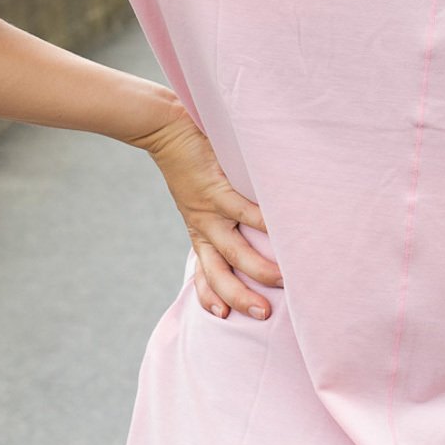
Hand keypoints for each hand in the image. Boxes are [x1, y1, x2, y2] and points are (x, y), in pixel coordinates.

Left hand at [140, 111, 282, 320]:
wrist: (162, 128)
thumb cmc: (190, 158)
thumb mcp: (201, 194)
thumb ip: (223, 209)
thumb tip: (259, 220)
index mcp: (199, 230)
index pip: (204, 271)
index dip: (211, 295)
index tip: (224, 316)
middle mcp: (203, 226)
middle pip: (219, 272)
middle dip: (239, 296)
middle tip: (262, 314)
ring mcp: (209, 209)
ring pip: (233, 249)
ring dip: (257, 268)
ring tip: (282, 280)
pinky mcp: (216, 188)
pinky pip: (243, 210)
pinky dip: (263, 222)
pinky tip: (282, 231)